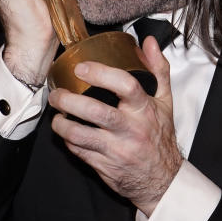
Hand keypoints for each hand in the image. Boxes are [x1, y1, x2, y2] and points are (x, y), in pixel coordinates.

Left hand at [49, 36, 181, 215]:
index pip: (125, 86)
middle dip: (70, 100)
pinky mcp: (104, 166)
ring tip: (56, 115)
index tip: (81, 68)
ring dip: (62, 124)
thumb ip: (157, 69)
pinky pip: (79, 151)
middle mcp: (131, 129)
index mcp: (145, 110)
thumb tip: (148, 42)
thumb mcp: (165, 101)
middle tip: (56, 93)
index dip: (101, 74)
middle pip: (96, 111)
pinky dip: (67, 140)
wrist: (161, 179)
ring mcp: (116, 150)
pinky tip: (65, 131)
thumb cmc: (160, 135)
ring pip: (81, 135)